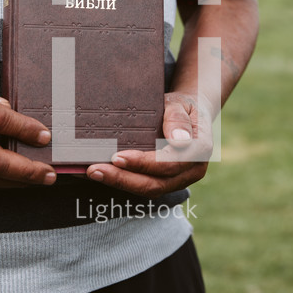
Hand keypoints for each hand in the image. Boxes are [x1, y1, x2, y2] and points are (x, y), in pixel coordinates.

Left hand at [84, 92, 212, 196]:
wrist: (191, 114)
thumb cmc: (182, 106)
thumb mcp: (181, 102)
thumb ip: (178, 118)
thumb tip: (178, 140)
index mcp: (199, 149)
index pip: (169, 163)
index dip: (143, 163)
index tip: (117, 157)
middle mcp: (193, 170)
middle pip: (156, 184)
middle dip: (123, 179)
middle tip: (94, 170)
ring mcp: (180, 180)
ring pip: (149, 190)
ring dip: (119, 183)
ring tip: (93, 172)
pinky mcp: (167, 183)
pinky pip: (144, 186)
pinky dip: (122, 182)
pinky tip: (100, 174)